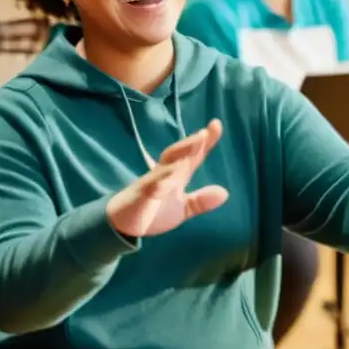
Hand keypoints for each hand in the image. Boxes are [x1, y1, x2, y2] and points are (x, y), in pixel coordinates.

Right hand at [107, 119, 229, 237]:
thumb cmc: (153, 211)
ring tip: (190, 149)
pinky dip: (155, 186)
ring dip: (176, 158)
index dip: (206, 141)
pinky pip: (147, 189)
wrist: (123, 224)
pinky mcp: (139, 197)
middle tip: (204, 134)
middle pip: (177, 154)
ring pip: (163, 168)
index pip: (193, 156)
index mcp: (176, 175)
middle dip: (190, 143)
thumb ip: (201, 201)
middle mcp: (164, 174)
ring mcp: (150, 184)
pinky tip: (162, 185)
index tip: (216, 124)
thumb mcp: (183, 209)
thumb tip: (225, 193)